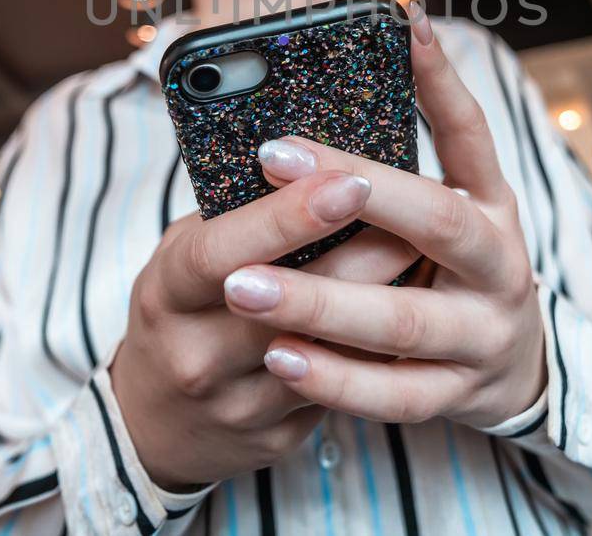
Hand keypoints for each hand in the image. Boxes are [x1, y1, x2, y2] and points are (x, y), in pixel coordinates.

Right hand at [111, 170, 418, 487]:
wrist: (153, 425)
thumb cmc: (179, 314)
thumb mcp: (181, 257)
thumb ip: (235, 218)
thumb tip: (315, 157)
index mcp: (169, 293)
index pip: (226, 251)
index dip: (289, 217)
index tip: (347, 179)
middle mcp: (199, 354)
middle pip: (295, 299)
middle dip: (368, 249)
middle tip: (429, 201)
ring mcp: (240, 403)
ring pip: (334, 346)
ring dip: (391, 294)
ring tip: (437, 247)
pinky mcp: (278, 435)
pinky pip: (344, 385)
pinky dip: (384, 341)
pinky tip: (420, 303)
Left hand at [225, 3, 547, 428]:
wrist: (511, 372)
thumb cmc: (451, 270)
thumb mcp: (443, 213)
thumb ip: (392, 173)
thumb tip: (311, 100)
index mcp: (492, 204)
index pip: (470, 132)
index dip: (439, 80)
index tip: (401, 23)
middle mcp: (499, 264)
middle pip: (437, 220)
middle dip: (357, 190)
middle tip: (273, 156)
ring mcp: (484, 335)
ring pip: (403, 322)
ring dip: (321, 302)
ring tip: (244, 285)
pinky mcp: (459, 397)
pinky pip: (394, 394)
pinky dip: (336, 379)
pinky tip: (280, 358)